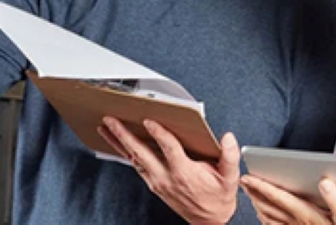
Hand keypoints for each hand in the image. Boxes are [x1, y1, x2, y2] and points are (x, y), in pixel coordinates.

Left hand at [99, 117, 239, 224]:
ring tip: (106, 127)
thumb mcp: (230, 178)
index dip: (159, 133)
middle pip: (141, 152)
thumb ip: (230, 156)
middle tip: (112, 119)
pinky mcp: (153, 184)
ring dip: (118, 142)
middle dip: (124, 135)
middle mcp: (166, 177)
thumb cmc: (218, 197)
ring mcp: (157, 181)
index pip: (169, 149)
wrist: (209, 222)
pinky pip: (135, 165)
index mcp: (184, 173)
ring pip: (133, 158)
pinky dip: (124, 153)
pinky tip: (117, 143)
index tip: (148, 120)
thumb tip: (228, 138)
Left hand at [240, 175, 335, 224]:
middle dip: (255, 194)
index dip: (262, 186)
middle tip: (243, 183)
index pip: (280, 198)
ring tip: (250, 197)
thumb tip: (324, 181)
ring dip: (259, 207)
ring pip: (272, 221)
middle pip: (271, 209)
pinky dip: (269, 222)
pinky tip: (267, 219)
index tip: (247, 177)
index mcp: (309, 216)